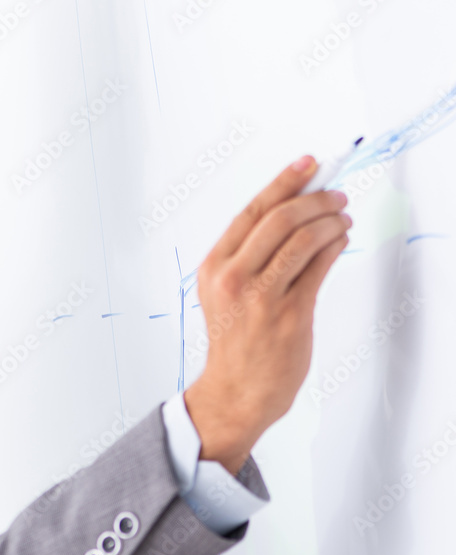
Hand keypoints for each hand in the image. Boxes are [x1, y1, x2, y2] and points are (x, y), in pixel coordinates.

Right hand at [183, 156, 349, 472]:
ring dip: (330, 220)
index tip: (307, 164)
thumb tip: (292, 212)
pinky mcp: (289, 314)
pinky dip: (335, 245)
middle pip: (279, 219)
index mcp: (213, 267)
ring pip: (303, 239)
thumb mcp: (223, 293)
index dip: (283, 182)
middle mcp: (233, 278)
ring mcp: (261, 297)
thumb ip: (249, 256)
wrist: (236, 390)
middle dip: (314, 198)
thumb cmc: (235, 341)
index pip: (251, 212)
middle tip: (334, 193)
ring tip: (342, 216)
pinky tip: (340, 239)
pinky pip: (319, 266)